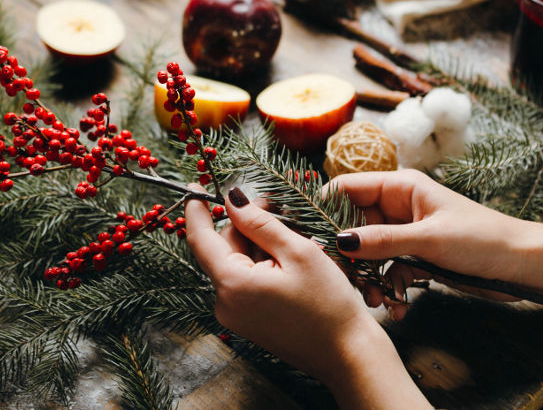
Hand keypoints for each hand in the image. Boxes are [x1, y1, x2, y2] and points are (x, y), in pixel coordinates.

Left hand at [185, 184, 431, 408]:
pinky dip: (261, 264)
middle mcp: (224, 303)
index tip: (195, 186)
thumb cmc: (328, 304)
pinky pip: (244, 281)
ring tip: (292, 240)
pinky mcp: (247, 321)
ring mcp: (235, 315)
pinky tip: (288, 263)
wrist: (348, 356)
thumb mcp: (297, 252)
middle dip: (244, 224)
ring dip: (257, 244)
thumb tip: (232, 198)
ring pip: (235, 263)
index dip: (197, 209)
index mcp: (232, 284)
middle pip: (222, 248)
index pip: (199, 238)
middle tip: (276, 206)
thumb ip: (260, 222)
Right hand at [330, 169, 525, 319]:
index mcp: (399, 188)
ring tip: (375, 299)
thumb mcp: (428, 239)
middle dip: (347, 254)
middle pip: (352, 225)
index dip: (325, 210)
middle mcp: (397, 207)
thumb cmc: (482, 239)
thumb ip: (382, 241)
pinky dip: (386, 287)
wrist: (522, 266)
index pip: (347, 189)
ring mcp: (404, 233)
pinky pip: (386, 270)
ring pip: (367, 252)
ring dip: (367, 277)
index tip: (311, 238)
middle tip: (344, 280)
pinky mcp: (413, 256)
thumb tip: (339, 241)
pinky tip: (395, 305)